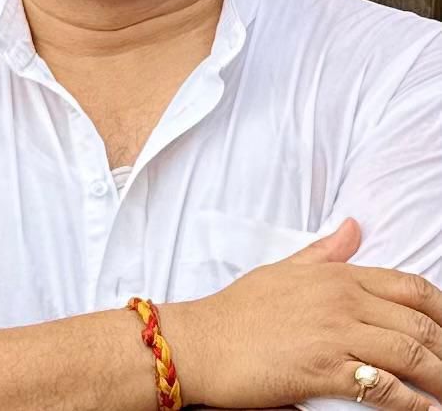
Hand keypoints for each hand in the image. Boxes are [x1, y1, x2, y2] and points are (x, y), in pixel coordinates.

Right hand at [177, 218, 441, 410]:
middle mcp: (343, 299)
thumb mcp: (283, 268)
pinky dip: (413, 403)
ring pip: (410, 352)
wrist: (202, 341)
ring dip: (440, 377)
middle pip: (419, 322)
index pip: (410, 286)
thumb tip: (354, 227)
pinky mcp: (325, 369)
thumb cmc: (240, 309)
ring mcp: (335, 334)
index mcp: (336, 275)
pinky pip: (384, 388)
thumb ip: (325, 252)